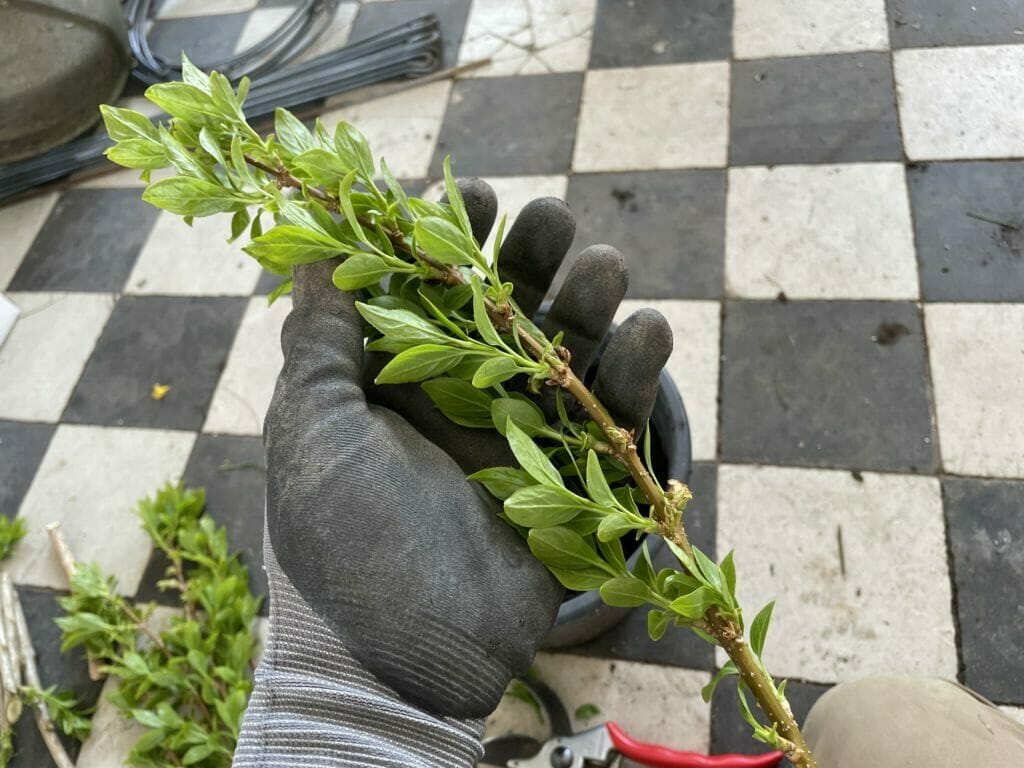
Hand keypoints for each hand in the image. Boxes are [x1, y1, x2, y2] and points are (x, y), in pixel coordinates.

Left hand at [262, 180, 672, 721]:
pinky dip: (637, 370)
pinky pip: (617, 411)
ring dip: (592, 300)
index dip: (453, 236)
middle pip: (511, 303)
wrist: (405, 649)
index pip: (434, 285)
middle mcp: (465, 394)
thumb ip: (318, 344)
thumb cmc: (342, 540)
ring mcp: (525, 431)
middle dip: (532, 255)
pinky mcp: (578, 471)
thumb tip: (315, 255)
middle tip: (547, 223)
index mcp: (400, 378)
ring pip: (571, 345)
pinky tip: (646, 332)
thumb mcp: (309, 433)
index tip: (471, 194)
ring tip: (604, 268)